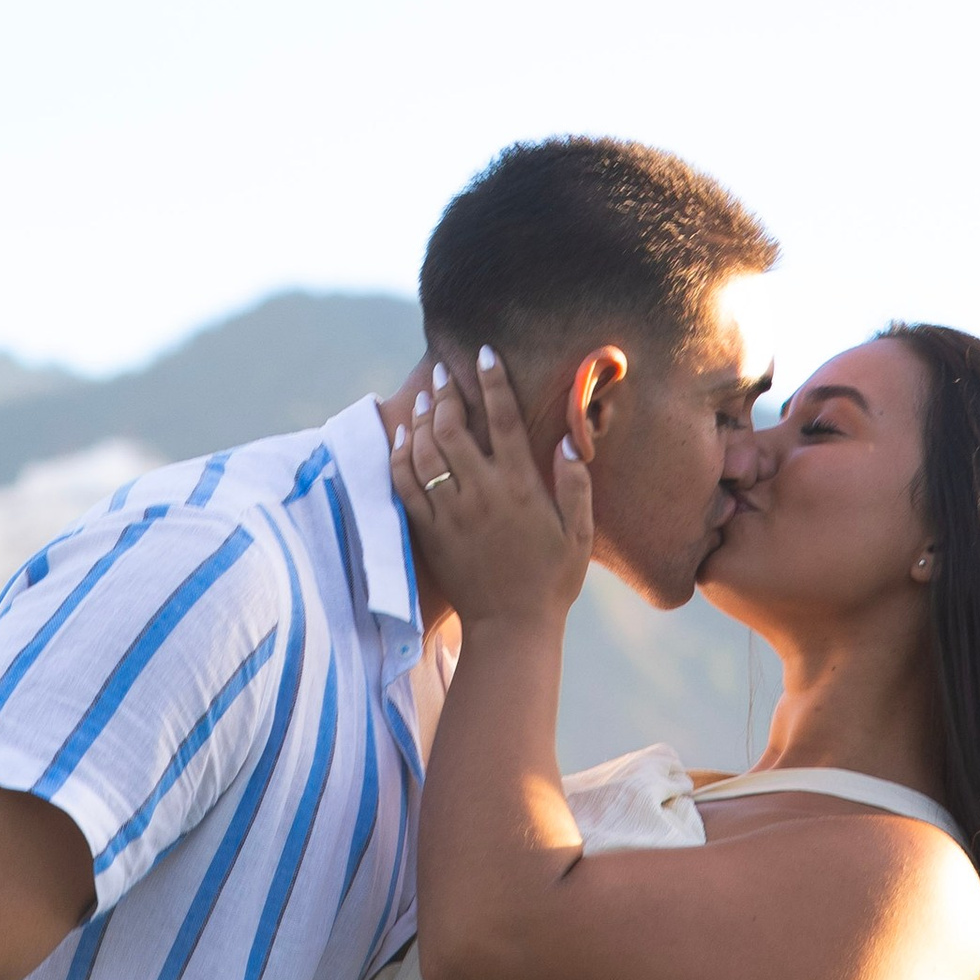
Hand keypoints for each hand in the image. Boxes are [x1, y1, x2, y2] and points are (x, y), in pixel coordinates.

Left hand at [394, 349, 591, 630]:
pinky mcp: (429, 531)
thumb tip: (568, 440)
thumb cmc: (552, 580)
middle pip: (454, 427)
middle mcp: (481, 493)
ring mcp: (450, 512)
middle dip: (447, 392)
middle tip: (444, 371)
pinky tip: (402, 437)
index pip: (502, 420)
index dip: (492, 381)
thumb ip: (575, 485)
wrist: (511, 626)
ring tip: (425, 396)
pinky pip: (406, 484)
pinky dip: (400, 455)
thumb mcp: (580, 534)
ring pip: (426, 451)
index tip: (483, 353)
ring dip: (422, 418)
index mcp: (520, 487)